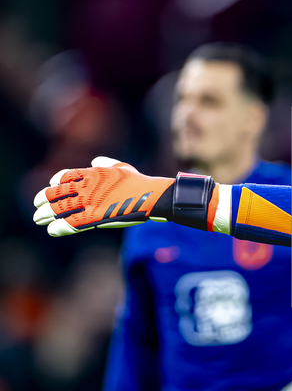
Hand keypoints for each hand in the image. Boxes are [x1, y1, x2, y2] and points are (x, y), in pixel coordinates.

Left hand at [33, 157, 215, 235]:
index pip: (66, 175)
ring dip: (48, 214)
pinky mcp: (98, 217)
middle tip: (36, 205)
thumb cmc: (142, 183)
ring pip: (62, 208)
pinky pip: (73, 222)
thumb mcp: (123, 167)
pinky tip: (53, 230)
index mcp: (94, 173)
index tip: (49, 187)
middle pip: (60, 192)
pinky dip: (62, 226)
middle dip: (45, 199)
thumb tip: (95, 160)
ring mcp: (93, 201)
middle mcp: (90, 185)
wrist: (155, 197)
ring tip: (39, 219)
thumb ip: (107, 164)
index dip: (55, 182)